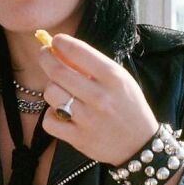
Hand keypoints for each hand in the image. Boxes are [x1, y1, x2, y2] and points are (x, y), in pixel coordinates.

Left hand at [38, 34, 158, 164]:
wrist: (139, 143)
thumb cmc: (128, 106)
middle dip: (46, 57)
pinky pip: (49, 120)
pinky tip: (61, 113)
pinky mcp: (78, 138)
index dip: (61, 43)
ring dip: (51, 88)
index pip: (79, 52)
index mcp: (113, 77)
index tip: (56, 41)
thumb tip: (62, 50)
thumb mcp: (121, 79)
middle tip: (44, 54)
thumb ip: (95, 65)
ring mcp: (87, 118)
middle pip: (58, 71)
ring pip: (51, 94)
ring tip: (60, 90)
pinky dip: (51, 116)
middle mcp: (99, 96)